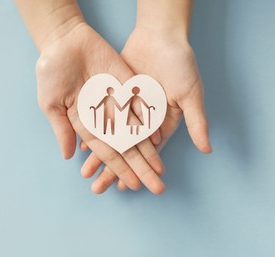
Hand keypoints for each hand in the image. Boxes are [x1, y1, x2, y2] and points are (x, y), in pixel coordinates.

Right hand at [37, 21, 164, 193]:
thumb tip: (69, 156)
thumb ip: (62, 129)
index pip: (106, 151)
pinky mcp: (128, 85)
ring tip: (161, 170)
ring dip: (149, 151)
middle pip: (126, 147)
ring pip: (137, 132)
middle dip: (140, 167)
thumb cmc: (51, 72)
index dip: (119, 168)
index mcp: (85, 123)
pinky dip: (151, 122)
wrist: (64, 41)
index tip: (132, 185)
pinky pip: (142, 106)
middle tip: (156, 187)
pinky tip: (160, 139)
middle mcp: (104, 117)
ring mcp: (117, 101)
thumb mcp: (51, 104)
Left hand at [80, 26, 211, 190]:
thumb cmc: (180, 64)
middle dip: (111, 170)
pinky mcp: (112, 96)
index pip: (144, 154)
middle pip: (123, 151)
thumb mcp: (190, 93)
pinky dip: (90, 131)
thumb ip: (196, 121)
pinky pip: (98, 119)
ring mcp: (124, 109)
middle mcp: (139, 120)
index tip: (126, 188)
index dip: (136, 170)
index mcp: (159, 123)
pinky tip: (80, 147)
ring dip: (98, 156)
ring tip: (85, 173)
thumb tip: (207, 149)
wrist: (159, 36)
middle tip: (98, 189)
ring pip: (108, 138)